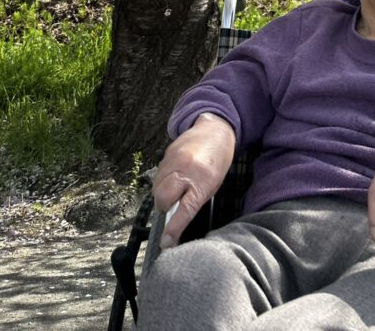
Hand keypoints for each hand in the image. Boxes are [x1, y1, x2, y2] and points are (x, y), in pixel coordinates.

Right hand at [153, 113, 235, 248]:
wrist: (214, 131)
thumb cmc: (217, 162)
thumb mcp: (212, 185)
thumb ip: (195, 200)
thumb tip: (177, 220)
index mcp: (203, 181)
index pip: (185, 210)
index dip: (174, 229)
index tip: (165, 243)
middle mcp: (186, 170)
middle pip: (162, 198)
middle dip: (163, 208)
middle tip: (170, 208)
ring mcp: (174, 160)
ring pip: (156, 187)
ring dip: (161, 194)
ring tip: (173, 190)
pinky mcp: (166, 153)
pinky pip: (158, 175)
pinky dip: (162, 181)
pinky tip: (172, 178)